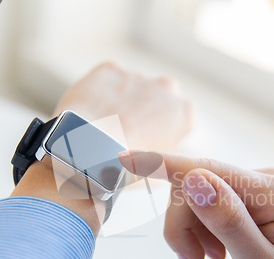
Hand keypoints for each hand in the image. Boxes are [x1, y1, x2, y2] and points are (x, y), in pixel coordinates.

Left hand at [12, 62, 194, 232]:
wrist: (89, 154)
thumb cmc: (126, 169)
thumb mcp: (160, 173)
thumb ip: (169, 156)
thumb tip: (163, 156)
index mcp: (184, 113)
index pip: (179, 120)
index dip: (163, 133)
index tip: (147, 143)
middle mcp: (167, 88)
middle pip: (158, 98)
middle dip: (146, 111)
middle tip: (126, 134)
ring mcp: (137, 76)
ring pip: (131, 88)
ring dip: (122, 102)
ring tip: (104, 127)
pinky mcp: (109, 70)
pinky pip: (107, 81)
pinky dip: (100, 93)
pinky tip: (91, 114)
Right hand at [118, 151, 273, 258]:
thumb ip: (228, 222)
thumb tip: (193, 180)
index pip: (211, 170)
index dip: (164, 164)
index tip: (127, 158)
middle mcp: (269, 181)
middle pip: (197, 185)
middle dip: (184, 225)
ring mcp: (256, 188)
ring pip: (194, 196)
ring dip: (190, 231)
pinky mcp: (243, 199)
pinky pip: (201, 204)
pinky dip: (197, 230)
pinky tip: (213, 252)